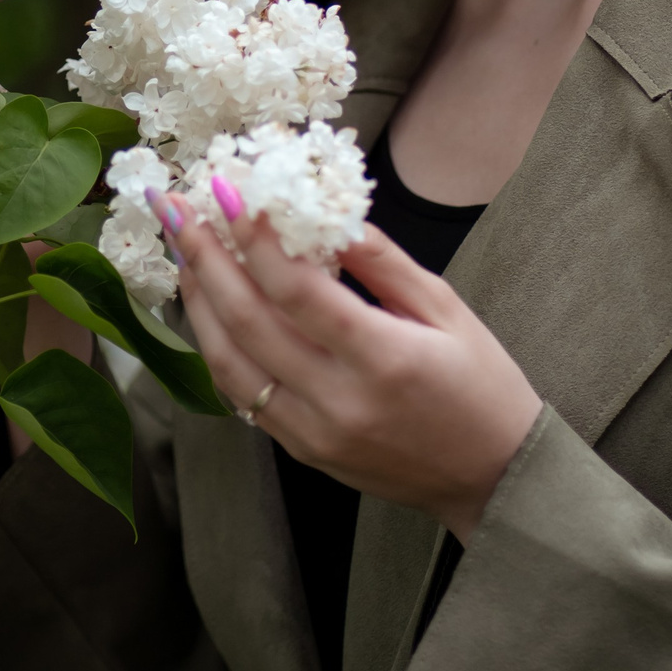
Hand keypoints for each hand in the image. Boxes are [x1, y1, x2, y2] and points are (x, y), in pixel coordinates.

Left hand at [167, 195, 542, 541]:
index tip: (230, 192)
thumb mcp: (445, 308)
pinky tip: (208, 308)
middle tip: (179, 209)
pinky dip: (218, 347)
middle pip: (248, 323)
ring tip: (181, 252)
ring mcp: (314, 434)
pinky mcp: (303, 452)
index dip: (255, 238)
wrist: (493, 478)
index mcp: (384, 358)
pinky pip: (243, 396)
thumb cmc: (482, 385)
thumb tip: (321, 211)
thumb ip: (380, 260)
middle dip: (206, 258)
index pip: (296, 290)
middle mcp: (339, 401)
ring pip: (230, 364)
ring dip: (198, 303)